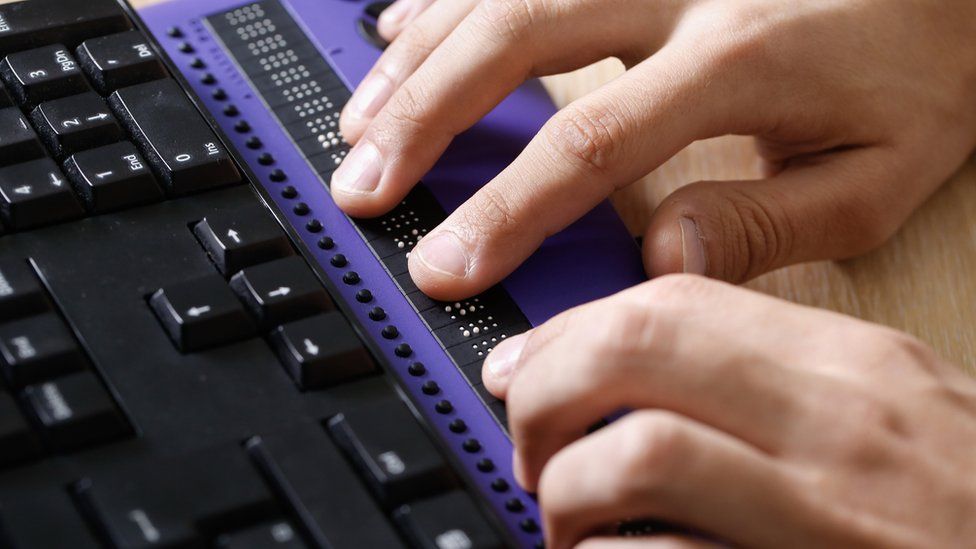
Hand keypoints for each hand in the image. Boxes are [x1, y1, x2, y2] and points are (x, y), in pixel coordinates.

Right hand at [332, 0, 975, 300]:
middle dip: (426, 122)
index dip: (506, 210)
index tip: (448, 264)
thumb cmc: (920, 66)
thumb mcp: (878, 173)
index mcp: (738, 58)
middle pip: (516, 41)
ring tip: (360, 125)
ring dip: (419, 61)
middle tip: (364, 186)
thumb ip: (768, 222)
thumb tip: (661, 259)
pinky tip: (402, 32)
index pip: (590, 143)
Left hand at [481, 275, 975, 547]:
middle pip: (634, 350)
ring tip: (566, 518)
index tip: (527, 366)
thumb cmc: (961, 506)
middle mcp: (836, 424)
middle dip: (545, 390)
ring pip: (637, 452)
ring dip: (567, 487)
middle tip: (530, 443)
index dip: (569, 332)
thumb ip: (770, 382)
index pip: (670, 301)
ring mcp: (825, 513)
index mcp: (851, 365)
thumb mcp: (887, 416)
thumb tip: (641, 376)